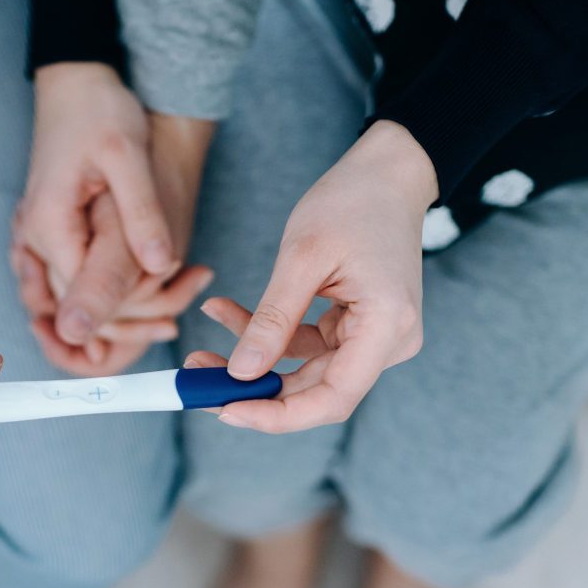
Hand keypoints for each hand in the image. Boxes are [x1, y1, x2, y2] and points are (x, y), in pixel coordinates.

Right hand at [15, 63, 215, 374]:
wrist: (76, 82)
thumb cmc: (101, 110)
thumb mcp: (128, 155)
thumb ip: (142, 212)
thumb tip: (161, 264)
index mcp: (50, 225)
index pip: (82, 296)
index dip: (126, 312)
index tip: (170, 319)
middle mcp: (34, 238)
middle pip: (74, 303)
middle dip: (122, 318)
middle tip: (174, 327)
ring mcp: (37, 236)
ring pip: (72, 294)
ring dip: (115, 309)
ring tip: (168, 318)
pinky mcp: (51, 230)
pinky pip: (74, 274)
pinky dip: (105, 286)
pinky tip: (147, 286)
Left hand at [194, 120, 436, 433]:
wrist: (387, 172)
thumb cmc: (353, 201)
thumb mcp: (303, 256)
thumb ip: (273, 319)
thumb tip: (240, 373)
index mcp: (387, 327)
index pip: (332, 399)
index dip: (278, 415)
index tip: (226, 410)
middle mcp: (390, 342)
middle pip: (315, 390)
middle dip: (253, 386)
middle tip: (197, 378)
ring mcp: (376, 336)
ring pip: (305, 368)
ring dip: (253, 358)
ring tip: (201, 341)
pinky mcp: (359, 325)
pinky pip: (308, 344)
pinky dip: (269, 333)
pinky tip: (225, 310)